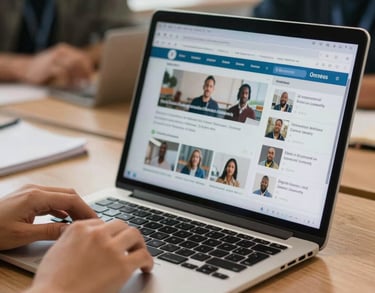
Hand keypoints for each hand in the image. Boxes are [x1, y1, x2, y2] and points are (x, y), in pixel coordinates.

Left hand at [0, 184, 96, 249]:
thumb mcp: (22, 235)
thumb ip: (50, 230)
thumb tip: (72, 230)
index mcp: (35, 196)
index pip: (71, 199)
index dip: (86, 210)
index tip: (95, 221)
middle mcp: (35, 189)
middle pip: (68, 194)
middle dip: (82, 207)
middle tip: (91, 222)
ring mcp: (30, 191)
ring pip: (60, 195)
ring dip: (72, 207)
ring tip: (80, 221)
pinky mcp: (26, 196)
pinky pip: (50, 198)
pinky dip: (61, 206)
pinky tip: (63, 217)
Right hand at [21, 43, 94, 85]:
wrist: (25, 69)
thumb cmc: (46, 69)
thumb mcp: (61, 64)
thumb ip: (73, 67)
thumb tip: (88, 76)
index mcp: (66, 49)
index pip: (83, 57)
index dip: (88, 68)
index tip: (90, 78)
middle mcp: (61, 51)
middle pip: (79, 60)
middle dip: (85, 73)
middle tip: (86, 82)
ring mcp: (54, 58)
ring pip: (72, 66)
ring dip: (77, 77)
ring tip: (79, 85)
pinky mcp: (48, 67)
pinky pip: (63, 72)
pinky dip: (68, 80)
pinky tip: (69, 85)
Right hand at [26, 219, 152, 292]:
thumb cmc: (50, 283)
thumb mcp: (55, 251)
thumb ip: (70, 240)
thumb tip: (81, 240)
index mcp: (79, 229)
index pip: (102, 223)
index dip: (109, 233)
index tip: (112, 240)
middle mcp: (97, 234)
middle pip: (120, 225)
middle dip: (125, 235)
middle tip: (128, 244)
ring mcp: (110, 248)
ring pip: (134, 235)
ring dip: (138, 244)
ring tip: (139, 252)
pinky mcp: (122, 265)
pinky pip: (143, 256)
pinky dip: (148, 260)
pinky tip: (146, 266)